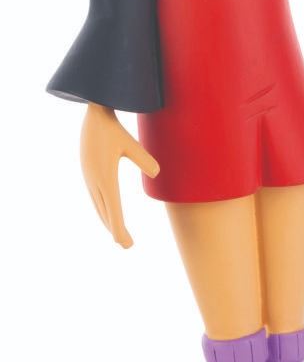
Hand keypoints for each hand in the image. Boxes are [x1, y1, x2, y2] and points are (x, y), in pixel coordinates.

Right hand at [80, 104, 159, 247]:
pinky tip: (108, 211)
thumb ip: (144, 158)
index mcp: (105, 178)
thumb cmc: (114, 129)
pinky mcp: (88, 173)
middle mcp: (94, 181)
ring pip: (99, 206)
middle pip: (105, 213)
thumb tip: (157, 173)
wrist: (93, 115)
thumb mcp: (130, 143)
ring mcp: (89, 178)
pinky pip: (96, 197)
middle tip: (127, 246)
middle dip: (116, 230)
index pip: (113, 211)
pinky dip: (103, 209)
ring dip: (108, 220)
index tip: (125, 244)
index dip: (120, 229)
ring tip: (118, 233)